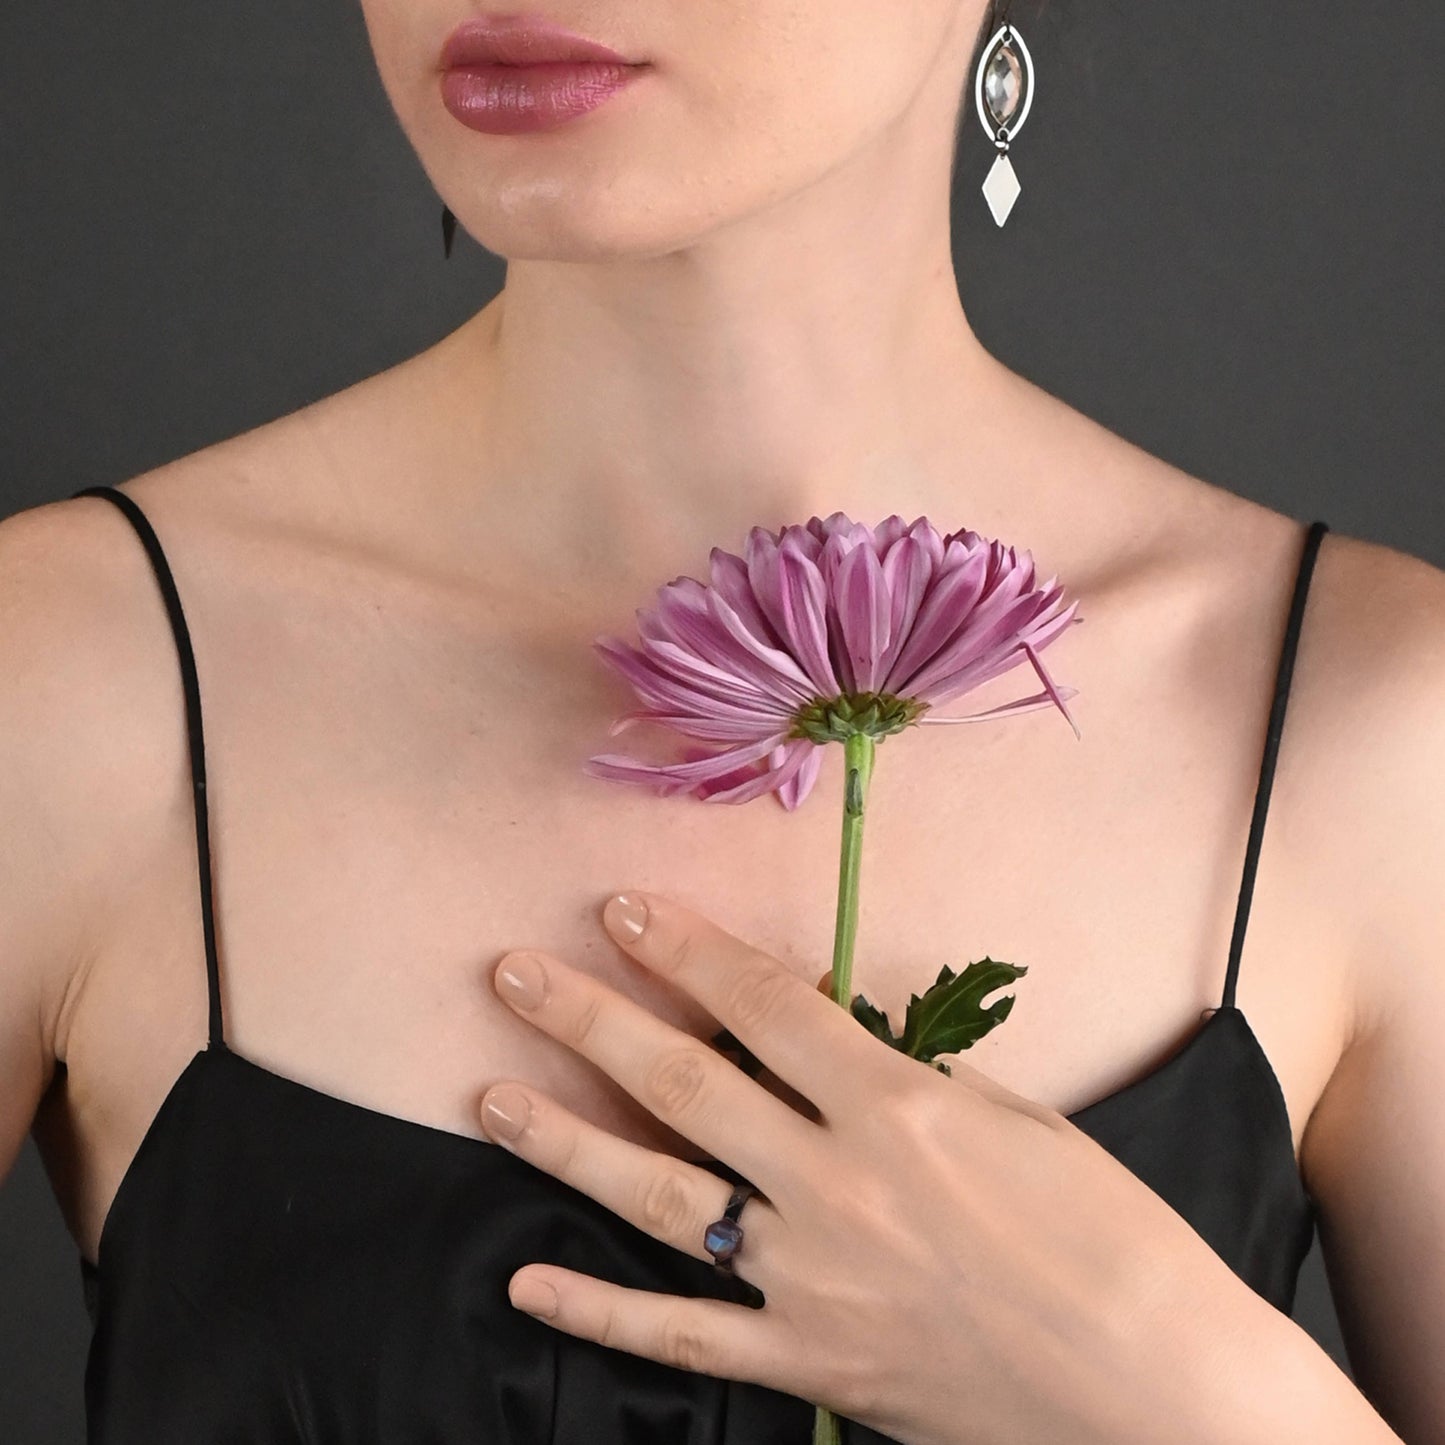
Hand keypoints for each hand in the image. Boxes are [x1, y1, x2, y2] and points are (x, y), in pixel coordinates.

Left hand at [479, 891, 1274, 1444]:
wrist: (1160, 1394)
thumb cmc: (1110, 1237)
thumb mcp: (1017, 1122)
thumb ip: (912, 1081)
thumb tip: (836, 1045)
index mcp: (898, 1107)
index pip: (763, 1004)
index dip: (685, 949)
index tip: (622, 909)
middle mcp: (838, 1185)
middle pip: (687, 1084)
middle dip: (591, 1019)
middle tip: (513, 973)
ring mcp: (814, 1280)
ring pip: (662, 1199)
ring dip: (567, 1142)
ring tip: (491, 1097)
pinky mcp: (811, 1364)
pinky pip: (684, 1337)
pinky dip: (600, 1311)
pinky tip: (529, 1282)